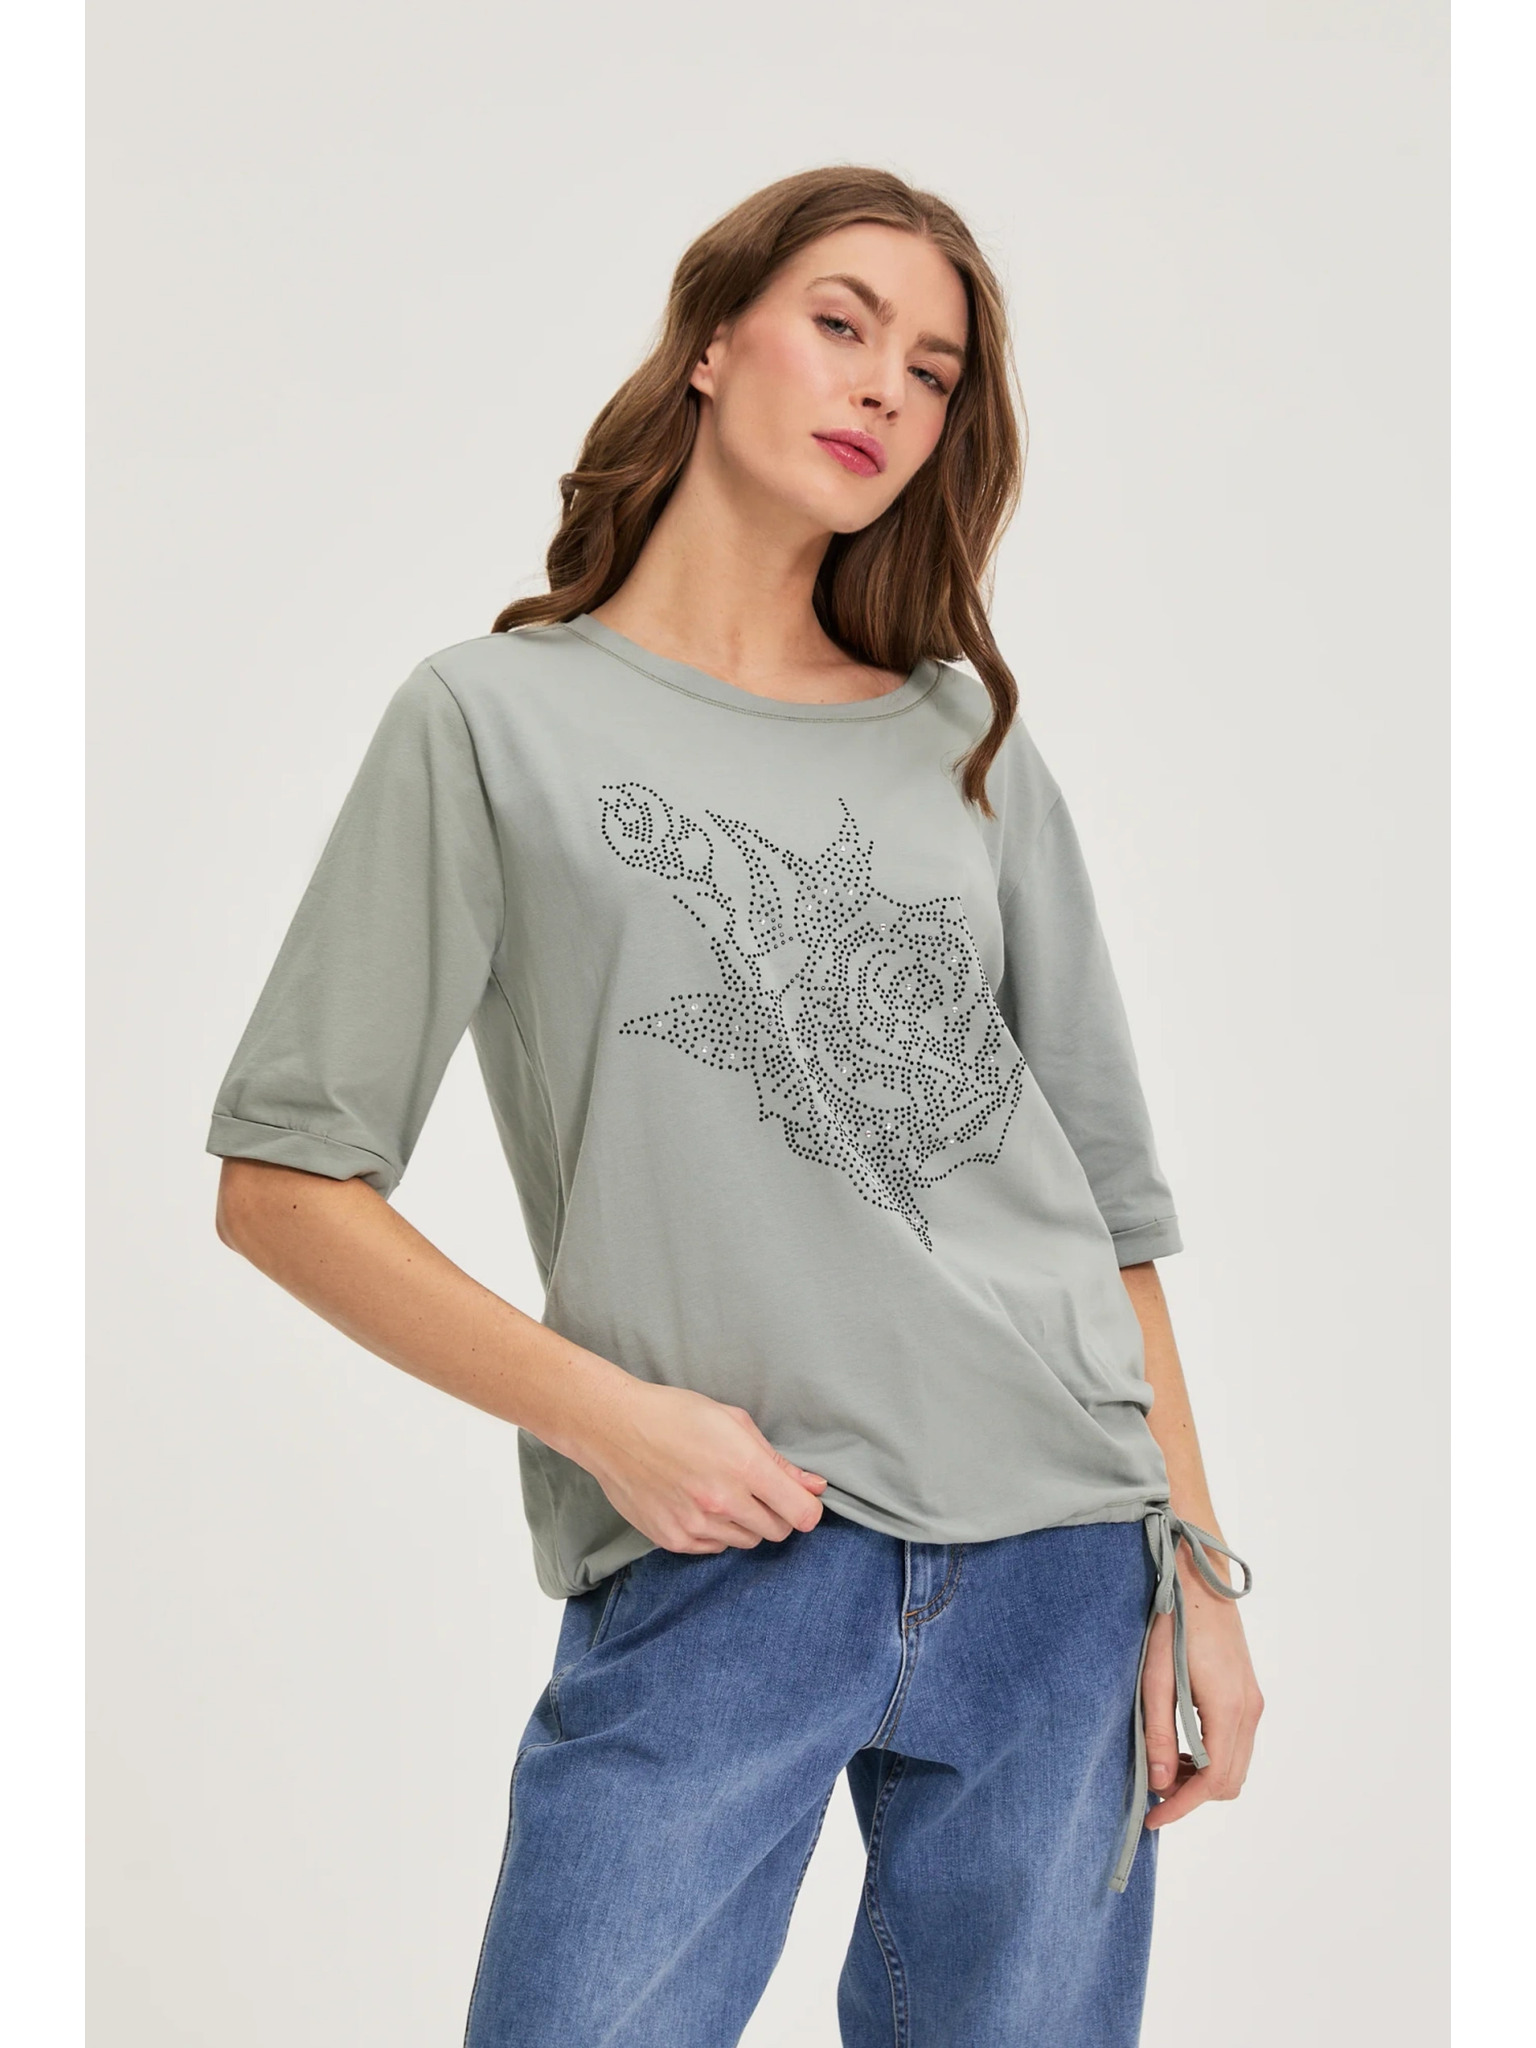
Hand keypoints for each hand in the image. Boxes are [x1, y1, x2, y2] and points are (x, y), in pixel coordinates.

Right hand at [578, 1378, 827, 1553]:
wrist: (613, 1428)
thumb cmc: (675, 1415)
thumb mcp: (733, 1422)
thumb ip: (778, 1461)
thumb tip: (814, 1487)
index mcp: (744, 1467)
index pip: (802, 1513)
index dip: (807, 1508)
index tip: (799, 1500)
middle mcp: (722, 1502)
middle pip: (777, 1531)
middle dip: (776, 1513)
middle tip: (754, 1490)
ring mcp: (696, 1525)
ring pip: (746, 1542)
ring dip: (744, 1523)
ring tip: (719, 1491)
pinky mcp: (674, 1540)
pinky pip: (715, 1548)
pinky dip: (716, 1533)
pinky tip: (698, 1504)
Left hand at [1141, 1560, 1263, 1831]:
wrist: (1199, 1580)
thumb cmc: (1173, 1625)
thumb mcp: (1155, 1680)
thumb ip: (1160, 1735)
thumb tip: (1159, 1785)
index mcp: (1228, 1710)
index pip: (1213, 1782)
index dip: (1182, 1807)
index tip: (1152, 1818)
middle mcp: (1250, 1711)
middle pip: (1230, 1782)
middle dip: (1193, 1797)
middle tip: (1155, 1792)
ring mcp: (1254, 1702)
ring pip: (1237, 1766)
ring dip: (1204, 1779)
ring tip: (1165, 1768)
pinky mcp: (1249, 1694)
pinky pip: (1237, 1744)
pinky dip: (1213, 1758)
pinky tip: (1183, 1745)